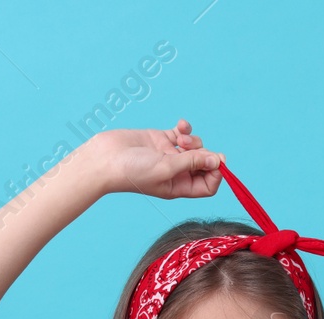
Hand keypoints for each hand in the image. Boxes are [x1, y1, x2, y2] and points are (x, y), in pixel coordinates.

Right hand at [86, 119, 224, 198]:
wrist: (105, 159)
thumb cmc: (132, 171)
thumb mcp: (167, 169)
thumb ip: (192, 163)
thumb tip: (218, 160)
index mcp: (179, 187)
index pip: (208, 185)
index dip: (216, 173)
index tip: (216, 161)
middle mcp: (177, 173)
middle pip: (205, 164)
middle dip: (204, 153)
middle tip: (193, 148)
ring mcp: (170, 155)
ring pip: (196, 146)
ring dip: (193, 140)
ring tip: (179, 139)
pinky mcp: (162, 140)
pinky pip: (183, 132)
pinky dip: (185, 128)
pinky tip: (180, 125)